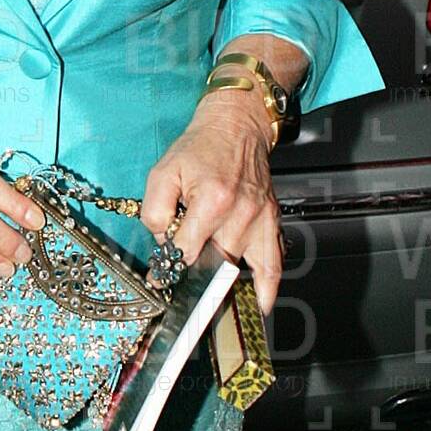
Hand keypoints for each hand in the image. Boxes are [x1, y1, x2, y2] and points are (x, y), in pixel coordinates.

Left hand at [145, 91, 282, 314]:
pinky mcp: (272, 221)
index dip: (171, 260)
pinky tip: (261, 304)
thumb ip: (154, 210)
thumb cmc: (200, 148)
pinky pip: (275, 262)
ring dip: (220, 278)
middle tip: (182, 275)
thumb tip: (163, 242)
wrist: (237, 126)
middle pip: (213, 261)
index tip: (163, 270)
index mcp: (212, 200)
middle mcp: (240, 213)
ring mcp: (260, 219)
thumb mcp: (163, 171)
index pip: (187, 250)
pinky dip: (268, 287)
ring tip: (206, 292)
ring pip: (238, 266)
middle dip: (194, 268)